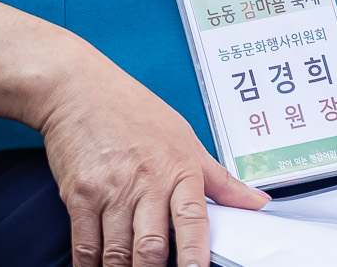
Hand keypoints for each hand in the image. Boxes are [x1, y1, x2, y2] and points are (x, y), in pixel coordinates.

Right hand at [33, 50, 267, 266]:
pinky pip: (85, 244)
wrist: (78, 88)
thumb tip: (258, 203)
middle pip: (152, 246)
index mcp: (179, 168)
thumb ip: (220, 180)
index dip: (195, 253)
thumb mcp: (185, 138)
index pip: (192, 218)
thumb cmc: (134, 110)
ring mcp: (111, 189)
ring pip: (118, 253)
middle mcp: (146, 181)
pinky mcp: (79, 194)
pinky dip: (90, 265)